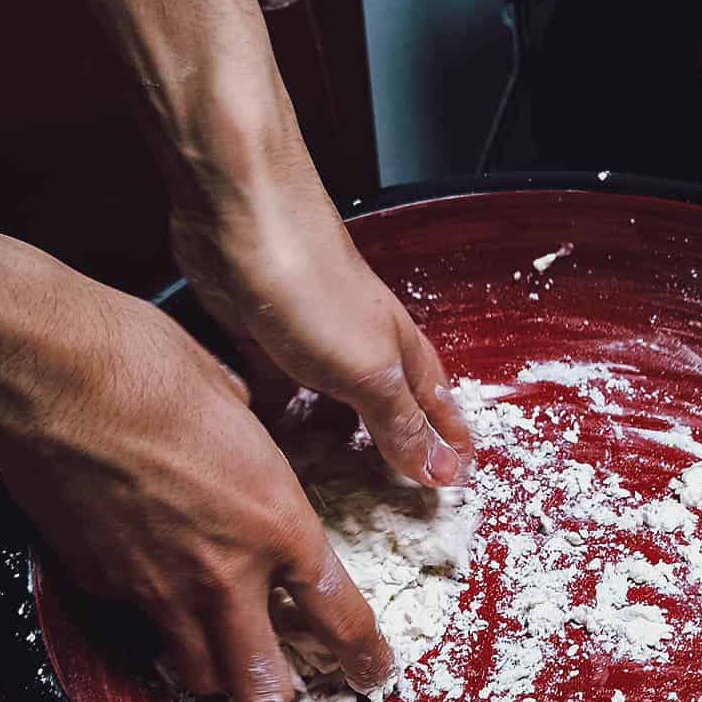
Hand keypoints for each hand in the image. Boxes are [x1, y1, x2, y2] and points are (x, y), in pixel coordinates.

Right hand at [0, 221, 392, 701]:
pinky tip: (147, 586)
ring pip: (197, 675)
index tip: (373, 673)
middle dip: (274, 693)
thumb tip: (250, 457)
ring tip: (217, 654)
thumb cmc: (148, 369)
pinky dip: (149, 621)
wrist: (54, 380)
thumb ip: (257, 458)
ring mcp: (158, 590)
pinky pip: (136, 624)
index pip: (339, 618)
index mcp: (279, 525)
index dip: (363, 656)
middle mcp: (224, 575)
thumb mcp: (238, 407)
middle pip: (261, 685)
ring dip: (213, 672)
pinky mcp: (102, 586)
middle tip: (278, 683)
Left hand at [169, 137, 473, 486]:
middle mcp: (361, 346)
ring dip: (339, 434)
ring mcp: (310, 339)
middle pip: (389, 403)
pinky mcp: (261, 334)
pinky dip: (280, 413)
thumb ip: (400, 422)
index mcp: (398, 353)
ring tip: (342, 472)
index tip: (460, 476)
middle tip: (407, 482)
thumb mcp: (369, 372)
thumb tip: (440, 470)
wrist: (241, 219)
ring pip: (333, 400)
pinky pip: (278, 387)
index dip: (449, 441)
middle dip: (400, 441)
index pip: (436, 406)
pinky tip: (271, 434)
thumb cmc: (312, 285)